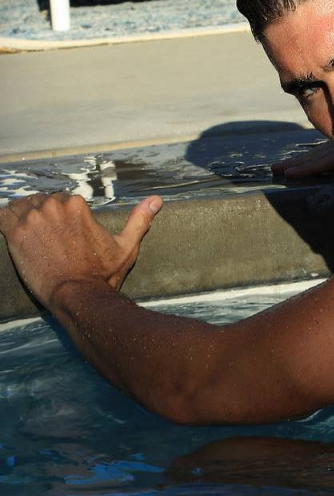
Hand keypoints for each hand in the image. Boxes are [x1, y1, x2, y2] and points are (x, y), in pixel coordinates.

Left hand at [0, 192, 161, 307]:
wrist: (78, 295)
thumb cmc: (102, 275)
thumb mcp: (126, 247)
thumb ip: (139, 220)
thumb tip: (157, 200)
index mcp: (76, 206)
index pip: (61, 201)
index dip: (61, 217)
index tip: (62, 234)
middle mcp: (53, 206)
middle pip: (40, 202)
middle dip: (42, 217)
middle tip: (46, 241)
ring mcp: (33, 219)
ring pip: (20, 208)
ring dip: (22, 219)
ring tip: (30, 240)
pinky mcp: (15, 233)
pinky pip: (1, 216)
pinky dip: (4, 222)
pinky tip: (12, 235)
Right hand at [272, 139, 333, 189]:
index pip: (325, 160)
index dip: (307, 168)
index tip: (289, 174)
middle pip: (316, 154)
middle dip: (296, 162)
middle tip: (275, 169)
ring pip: (320, 150)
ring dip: (302, 159)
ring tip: (283, 166)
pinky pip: (329, 149)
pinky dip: (316, 154)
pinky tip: (308, 158)